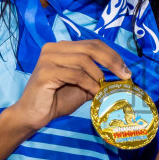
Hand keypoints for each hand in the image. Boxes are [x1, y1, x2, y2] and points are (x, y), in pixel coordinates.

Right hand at [5, 40, 128, 139]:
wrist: (33, 116)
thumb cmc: (56, 100)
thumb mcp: (83, 87)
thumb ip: (97, 78)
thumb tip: (121, 76)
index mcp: (62, 47)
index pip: (93, 44)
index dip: (112, 55)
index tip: (126, 70)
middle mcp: (53, 48)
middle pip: (90, 48)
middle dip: (111, 61)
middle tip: (124, 75)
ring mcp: (48, 58)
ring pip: (83, 60)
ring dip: (98, 76)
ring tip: (102, 89)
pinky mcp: (45, 72)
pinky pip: (75, 74)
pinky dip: (89, 84)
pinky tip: (94, 92)